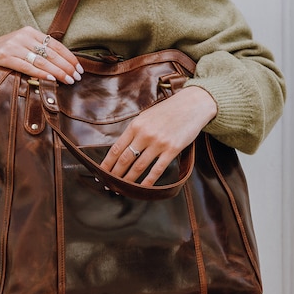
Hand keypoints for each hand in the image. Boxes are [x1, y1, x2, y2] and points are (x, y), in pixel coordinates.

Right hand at [0, 27, 82, 83]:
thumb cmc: (3, 56)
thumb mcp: (22, 49)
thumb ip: (38, 52)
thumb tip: (63, 66)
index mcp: (29, 32)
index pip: (55, 44)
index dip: (69, 57)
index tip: (79, 68)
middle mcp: (22, 36)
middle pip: (51, 52)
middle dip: (67, 66)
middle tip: (77, 77)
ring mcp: (13, 45)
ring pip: (42, 60)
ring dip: (58, 72)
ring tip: (69, 80)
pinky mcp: (4, 56)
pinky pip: (27, 66)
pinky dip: (41, 73)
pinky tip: (51, 79)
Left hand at [100, 86, 217, 186]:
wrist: (191, 105)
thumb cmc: (168, 111)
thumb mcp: (146, 116)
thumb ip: (135, 131)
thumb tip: (122, 149)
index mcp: (136, 125)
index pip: (117, 148)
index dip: (107, 163)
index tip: (102, 173)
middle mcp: (145, 134)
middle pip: (125, 159)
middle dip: (116, 174)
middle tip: (111, 184)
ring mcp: (159, 142)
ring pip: (139, 166)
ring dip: (129, 180)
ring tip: (124, 188)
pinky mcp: (172, 149)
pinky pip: (158, 169)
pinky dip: (149, 181)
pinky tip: (143, 187)